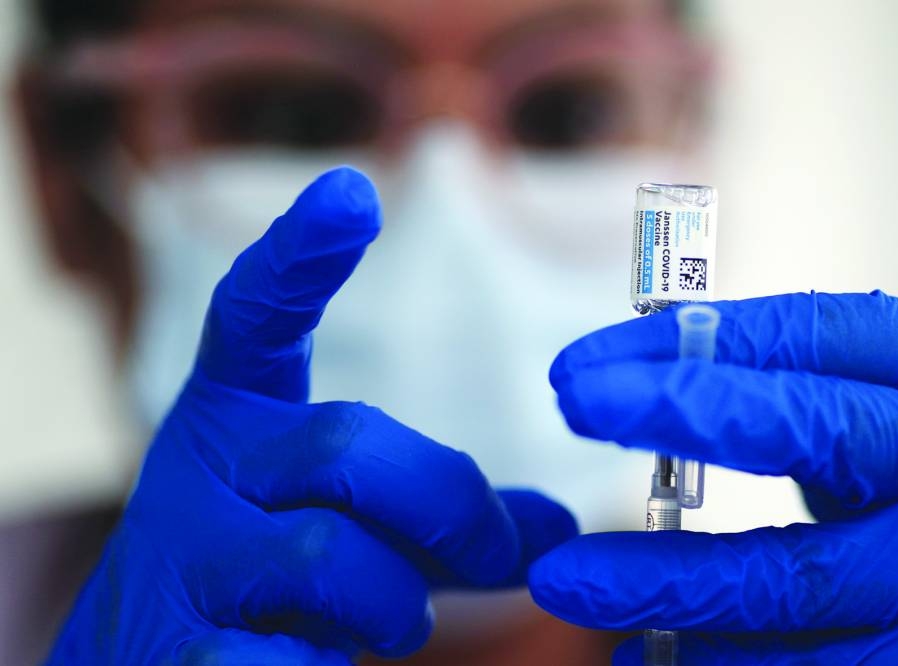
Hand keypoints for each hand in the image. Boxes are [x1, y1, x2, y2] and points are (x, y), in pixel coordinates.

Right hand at [48, 168, 576, 664]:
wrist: (144, 659)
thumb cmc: (268, 573)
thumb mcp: (347, 519)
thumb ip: (440, 519)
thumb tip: (557, 528)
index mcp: (237, 415)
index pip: (255, 313)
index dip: (298, 253)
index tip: (352, 193)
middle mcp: (202, 470)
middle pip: (347, 446)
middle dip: (447, 504)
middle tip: (497, 553)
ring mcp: (183, 560)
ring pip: (324, 557)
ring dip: (394, 601)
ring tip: (399, 622)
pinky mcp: (176, 650)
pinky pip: (271, 657)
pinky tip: (312, 665)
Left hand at [529, 291, 897, 663]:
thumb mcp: (895, 384)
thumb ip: (788, 375)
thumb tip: (641, 370)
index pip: (797, 338)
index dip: (683, 351)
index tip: (582, 371)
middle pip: (810, 438)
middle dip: (683, 424)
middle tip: (574, 416)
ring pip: (800, 583)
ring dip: (674, 587)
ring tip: (575, 586)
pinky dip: (726, 663)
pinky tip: (652, 655)